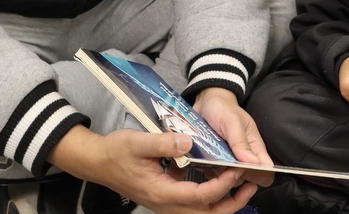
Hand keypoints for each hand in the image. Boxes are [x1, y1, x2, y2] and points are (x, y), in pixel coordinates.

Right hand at [49, 125, 256, 213]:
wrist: (98, 161)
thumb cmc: (116, 151)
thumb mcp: (139, 141)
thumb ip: (165, 142)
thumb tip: (189, 142)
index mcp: (161, 192)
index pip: (200, 197)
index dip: (221, 185)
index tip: (236, 170)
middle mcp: (166, 204)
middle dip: (231, 203)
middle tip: (249, 185)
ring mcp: (166, 203)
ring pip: (201, 212)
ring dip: (223, 201)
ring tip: (241, 183)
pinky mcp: (166, 196)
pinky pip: (193, 203)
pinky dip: (210, 195)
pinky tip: (217, 175)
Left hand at [193, 87, 274, 187]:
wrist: (205, 103)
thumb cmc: (223, 108)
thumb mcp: (232, 121)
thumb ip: (241, 142)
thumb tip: (254, 164)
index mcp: (255, 148)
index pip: (266, 171)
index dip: (257, 176)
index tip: (242, 170)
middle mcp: (243, 158)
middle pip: (246, 180)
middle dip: (233, 175)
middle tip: (221, 161)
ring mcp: (228, 162)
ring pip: (228, 180)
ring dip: (218, 173)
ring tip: (209, 156)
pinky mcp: (214, 164)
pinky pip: (212, 176)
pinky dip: (207, 170)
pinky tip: (201, 158)